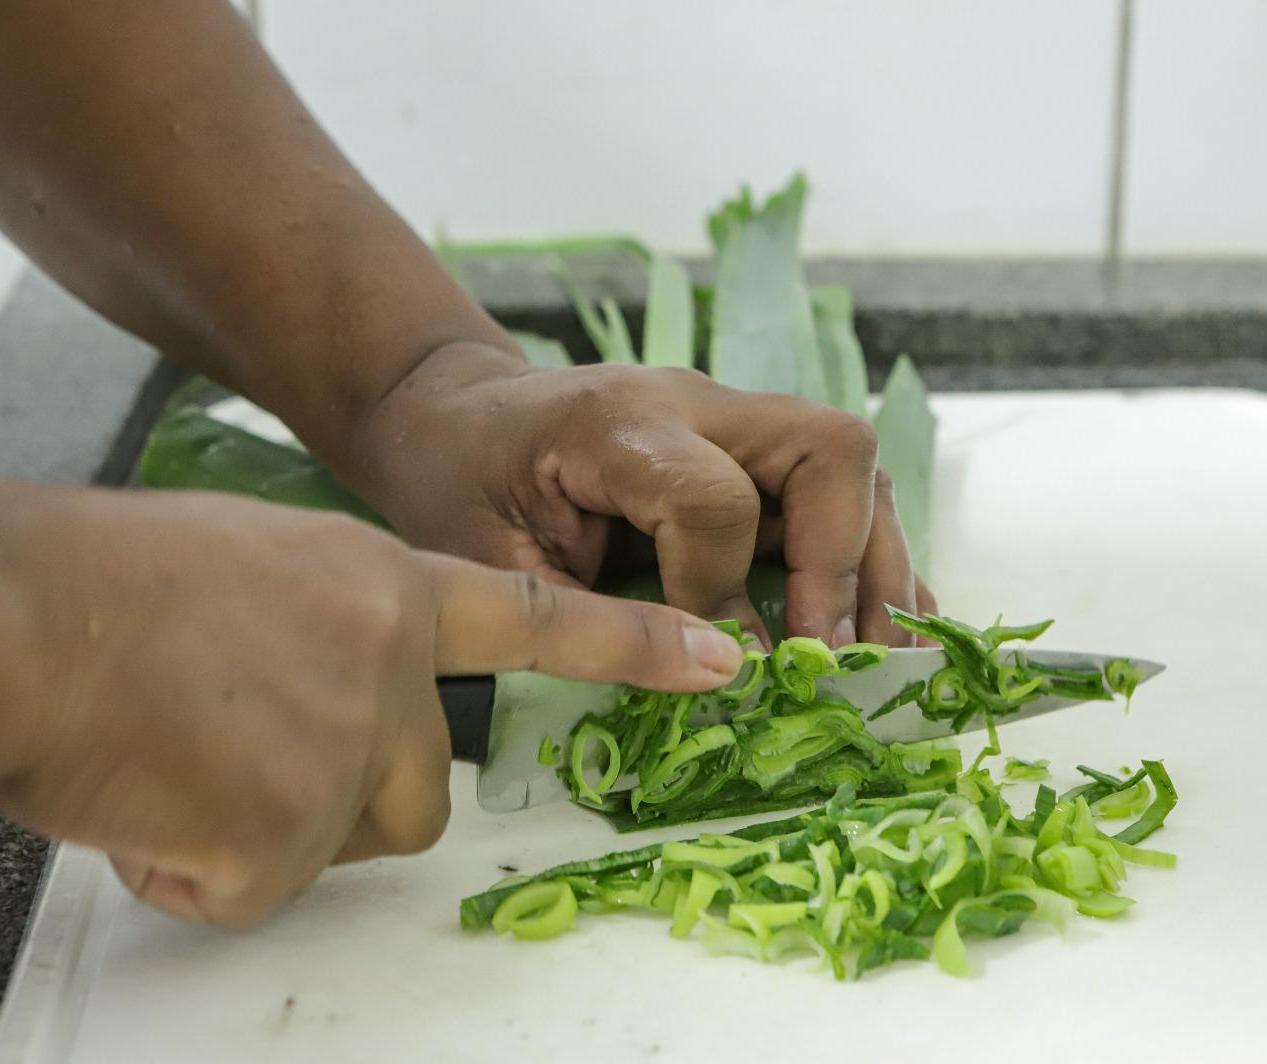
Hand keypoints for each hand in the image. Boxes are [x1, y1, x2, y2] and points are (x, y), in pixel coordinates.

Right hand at [0, 485, 741, 926]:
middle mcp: (389, 660)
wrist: (24, 618)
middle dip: (341, 796)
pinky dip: (197, 864)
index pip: (540, 618)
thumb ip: (329, 629)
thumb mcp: (259, 572)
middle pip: (421, 787)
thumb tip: (327, 699)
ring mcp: (348, 743)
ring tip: (180, 762)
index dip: (633, 645)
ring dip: (266, 827)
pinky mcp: (290, 830)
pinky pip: (255, 883)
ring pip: (344, 837)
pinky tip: (147, 795)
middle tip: (236, 750)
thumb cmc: (114, 587)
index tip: (721, 663)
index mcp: (383, 586)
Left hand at [350, 343, 936, 648]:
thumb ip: (596, 617)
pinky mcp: (744, 443)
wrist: (455, 410)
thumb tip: (719, 674)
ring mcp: (729, 416)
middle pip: (829, 451)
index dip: (725, 593)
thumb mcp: (495, 563)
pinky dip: (862, 554)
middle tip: (831, 658)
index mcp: (619, 424)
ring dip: (876, 563)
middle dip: (846, 563)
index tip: (723, 665)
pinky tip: (883, 620)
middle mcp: (695, 402)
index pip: (715, 499)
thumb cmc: (459, 484)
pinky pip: (831, 487)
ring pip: (849, 465)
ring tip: (878, 657)